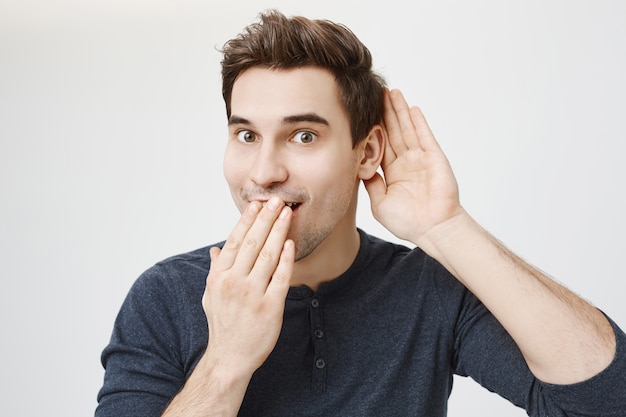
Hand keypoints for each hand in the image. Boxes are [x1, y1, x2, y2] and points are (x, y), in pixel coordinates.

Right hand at [202, 196, 293, 376]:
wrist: (230, 357)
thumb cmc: (222, 324)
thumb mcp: (210, 295)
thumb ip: (215, 270)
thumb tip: (215, 249)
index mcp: (218, 277)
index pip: (233, 241)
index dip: (246, 221)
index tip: (256, 204)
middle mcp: (233, 283)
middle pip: (252, 243)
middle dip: (265, 218)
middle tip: (277, 200)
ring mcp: (252, 295)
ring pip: (268, 256)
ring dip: (278, 232)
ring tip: (287, 214)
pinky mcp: (270, 307)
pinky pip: (281, 277)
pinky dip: (287, 259)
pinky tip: (291, 243)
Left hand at [363, 89, 462, 245]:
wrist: (432, 229)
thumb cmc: (408, 222)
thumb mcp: (379, 203)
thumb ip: (370, 184)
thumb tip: (359, 168)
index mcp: (392, 173)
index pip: (380, 145)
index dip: (373, 128)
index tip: (363, 113)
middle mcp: (406, 162)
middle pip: (393, 131)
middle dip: (385, 112)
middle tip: (376, 93)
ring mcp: (421, 158)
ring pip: (407, 129)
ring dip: (399, 111)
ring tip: (391, 92)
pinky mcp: (434, 158)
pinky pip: (424, 136)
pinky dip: (418, 122)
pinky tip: (411, 108)